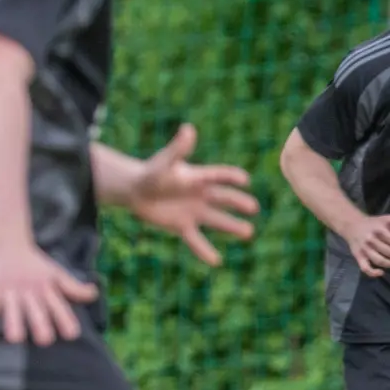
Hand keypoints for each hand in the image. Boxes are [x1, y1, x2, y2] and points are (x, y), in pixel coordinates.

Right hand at [0, 244, 99, 345]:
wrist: (6, 242)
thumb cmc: (33, 263)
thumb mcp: (55, 273)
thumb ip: (73, 288)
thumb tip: (94, 294)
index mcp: (47, 289)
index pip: (60, 308)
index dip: (67, 322)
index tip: (70, 334)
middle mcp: (30, 291)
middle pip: (38, 315)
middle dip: (42, 330)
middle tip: (43, 338)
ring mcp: (9, 291)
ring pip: (12, 315)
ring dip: (14, 328)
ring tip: (15, 337)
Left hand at [126, 124, 258, 265]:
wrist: (136, 191)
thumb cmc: (152, 173)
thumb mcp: (165, 161)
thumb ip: (178, 148)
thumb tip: (188, 129)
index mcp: (199, 177)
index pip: (219, 175)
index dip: (231, 176)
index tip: (244, 179)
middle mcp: (201, 195)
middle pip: (223, 198)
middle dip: (238, 203)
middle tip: (253, 208)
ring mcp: (194, 212)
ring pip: (216, 220)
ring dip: (231, 226)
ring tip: (248, 233)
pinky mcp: (183, 226)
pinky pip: (196, 240)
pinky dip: (204, 250)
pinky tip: (216, 261)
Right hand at [344, 214, 389, 276]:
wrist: (352, 225)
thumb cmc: (374, 223)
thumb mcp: (387, 219)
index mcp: (380, 229)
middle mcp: (371, 239)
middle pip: (389, 252)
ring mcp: (364, 249)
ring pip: (380, 260)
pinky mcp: (358, 256)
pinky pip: (365, 267)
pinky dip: (373, 273)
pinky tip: (381, 272)